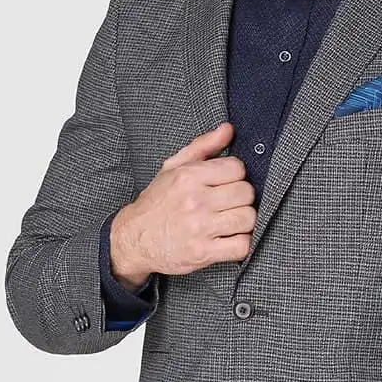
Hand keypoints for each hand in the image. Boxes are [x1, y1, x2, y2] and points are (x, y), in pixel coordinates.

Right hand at [110, 121, 254, 284]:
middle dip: (241, 198)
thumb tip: (228, 129)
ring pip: (247, 218)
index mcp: (188, 177)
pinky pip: (242, 246)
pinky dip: (241, 243)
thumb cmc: (157, 202)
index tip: (227, 183)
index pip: (237, 169)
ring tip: (230, 220)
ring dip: (243, 220)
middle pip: (246, 193)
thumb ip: (203, 146)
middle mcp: (194, 201)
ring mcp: (199, 228)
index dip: (236, 176)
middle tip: (229, 203)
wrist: (134, 238)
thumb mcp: (174, 168)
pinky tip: (229, 238)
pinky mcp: (203, 252)